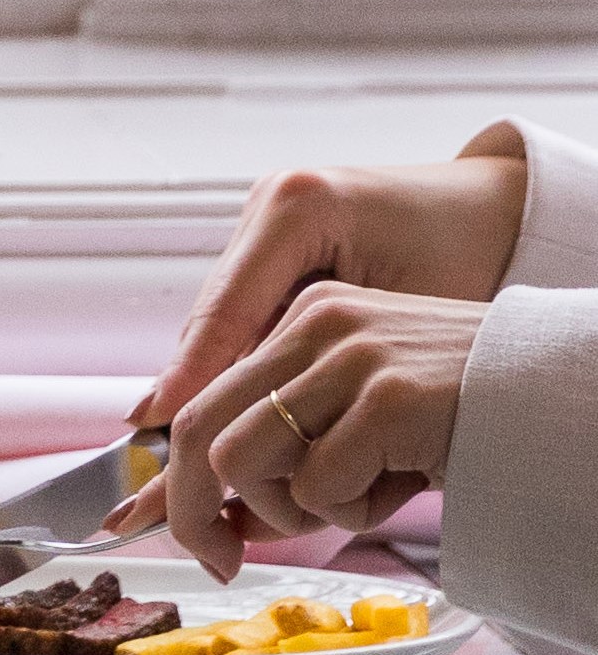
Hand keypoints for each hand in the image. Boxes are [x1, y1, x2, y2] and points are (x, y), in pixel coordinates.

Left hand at [130, 282, 486, 575]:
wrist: (574, 395)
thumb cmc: (474, 417)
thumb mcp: (369, 421)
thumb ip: (296, 450)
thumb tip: (220, 516)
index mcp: (308, 318)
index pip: (203, 394)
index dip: (167, 468)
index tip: (151, 521)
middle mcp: (317, 322)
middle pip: (197, 427)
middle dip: (190, 508)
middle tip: (217, 559)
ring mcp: (352, 356)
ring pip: (241, 460)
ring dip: (286, 510)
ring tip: (356, 499)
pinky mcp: (388, 398)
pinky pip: (316, 486)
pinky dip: (349, 511)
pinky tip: (405, 485)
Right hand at [137, 152, 525, 433]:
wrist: (499, 209)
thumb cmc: (477, 255)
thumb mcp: (413, 315)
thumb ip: (337, 362)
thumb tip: (270, 428)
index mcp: (298, 208)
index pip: (228, 307)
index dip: (191, 372)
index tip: (155, 422)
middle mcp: (266, 207)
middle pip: (214, 316)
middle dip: (192, 387)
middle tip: (158, 448)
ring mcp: (263, 221)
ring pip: (223, 320)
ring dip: (215, 381)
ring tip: (184, 445)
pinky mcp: (273, 243)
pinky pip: (247, 313)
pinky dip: (243, 363)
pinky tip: (233, 411)